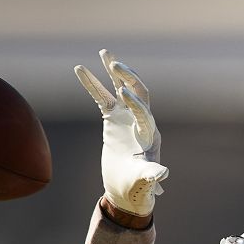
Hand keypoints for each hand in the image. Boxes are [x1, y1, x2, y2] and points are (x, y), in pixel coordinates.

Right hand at [75, 49, 167, 215]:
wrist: (128, 191)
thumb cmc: (138, 188)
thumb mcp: (144, 182)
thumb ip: (152, 176)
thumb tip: (163, 174)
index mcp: (150, 135)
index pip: (144, 112)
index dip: (135, 103)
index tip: (123, 93)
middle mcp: (141, 121)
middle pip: (138, 93)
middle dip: (128, 78)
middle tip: (114, 64)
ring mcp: (126, 118)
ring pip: (121, 89)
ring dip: (113, 72)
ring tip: (104, 52)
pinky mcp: (113, 119)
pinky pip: (102, 97)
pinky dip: (92, 84)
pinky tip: (79, 69)